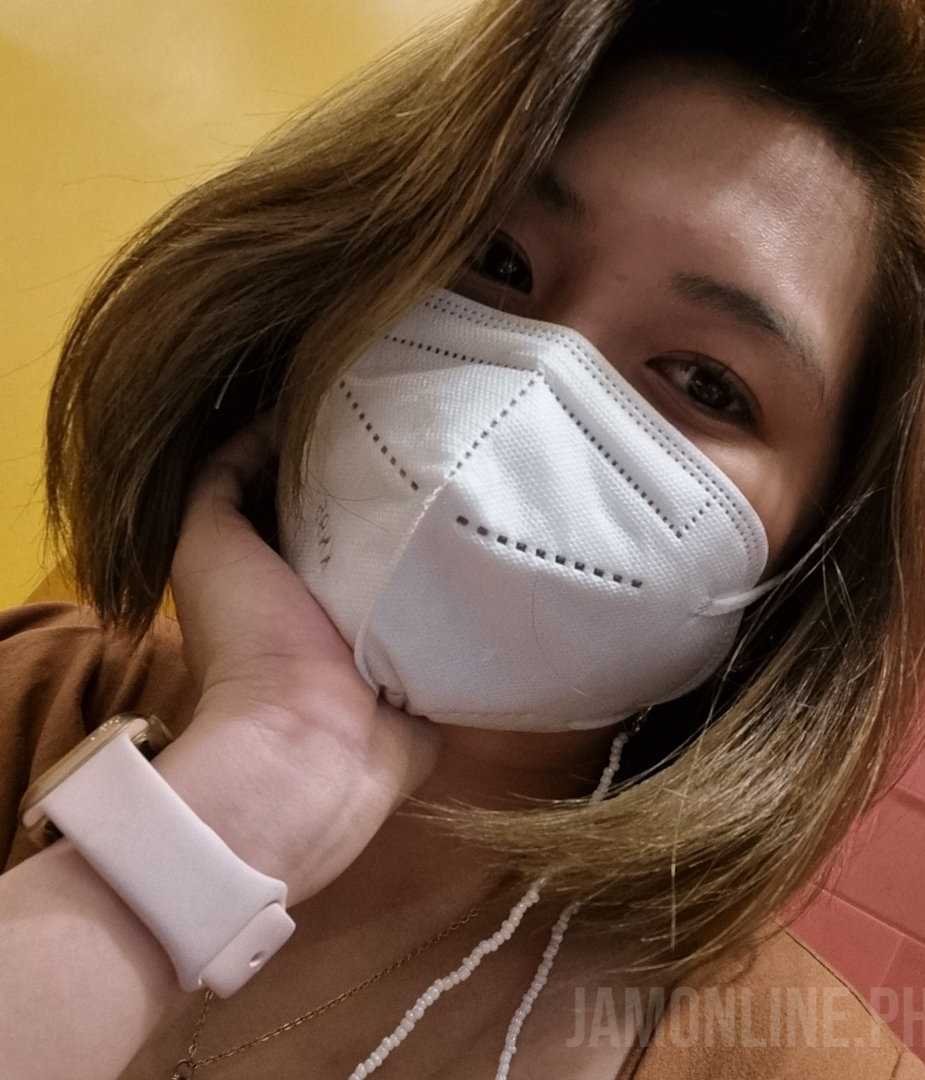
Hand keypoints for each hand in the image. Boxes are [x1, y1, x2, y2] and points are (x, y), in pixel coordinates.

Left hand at [162, 415, 438, 903]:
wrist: (312, 741)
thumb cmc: (251, 638)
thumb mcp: (208, 543)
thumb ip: (220, 486)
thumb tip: (263, 431)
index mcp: (283, 572)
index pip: (313, 496)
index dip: (332, 451)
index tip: (369, 402)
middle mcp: (336, 597)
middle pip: (368, 523)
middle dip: (394, 479)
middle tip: (437, 421)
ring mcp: (390, 627)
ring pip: (417, 555)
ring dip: (438, 519)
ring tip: (477, 456)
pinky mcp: (436, 655)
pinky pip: (460, 599)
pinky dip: (473, 564)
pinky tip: (497, 513)